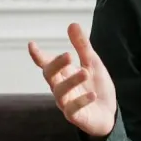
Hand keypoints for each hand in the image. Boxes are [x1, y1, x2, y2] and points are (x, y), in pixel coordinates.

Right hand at [28, 22, 116, 138]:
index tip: (32, 45)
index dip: (39, 56)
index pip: (47, 64)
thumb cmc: (97, 87)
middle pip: (50, 76)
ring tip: (85, 72)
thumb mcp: (93, 64)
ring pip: (60, 92)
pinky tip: (92, 94)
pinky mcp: (76, 116)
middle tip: (68, 55)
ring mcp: (67, 103)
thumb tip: (72, 24)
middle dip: (56, 65)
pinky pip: (73, 110)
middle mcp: (62, 88)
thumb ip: (83, 47)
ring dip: (71, 81)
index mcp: (64, 75)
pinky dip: (82, 101)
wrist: (109, 113)